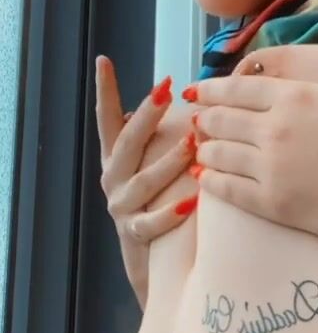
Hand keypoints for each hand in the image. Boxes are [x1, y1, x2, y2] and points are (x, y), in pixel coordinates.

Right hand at [95, 59, 198, 300]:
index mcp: (117, 160)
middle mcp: (114, 180)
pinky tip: (192, 203)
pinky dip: (171, 212)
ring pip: (142, 181)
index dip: (105, 91)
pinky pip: (151, 223)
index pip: (108, 120)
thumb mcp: (160, 170)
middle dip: (146, 116)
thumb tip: (199, 104)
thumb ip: (168, 141)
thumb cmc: (166, 208)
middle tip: (166, 92)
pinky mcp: (134, 236)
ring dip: (167, 161)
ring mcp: (121, 208)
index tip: (104, 61)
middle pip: (127, 143)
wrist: (158, 271)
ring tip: (192, 144)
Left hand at [191, 25, 317, 243]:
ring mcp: (269, 167)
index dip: (212, 89)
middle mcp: (273, 128)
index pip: (236, 88)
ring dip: (206, 149)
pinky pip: (228, 189)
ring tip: (201, 150)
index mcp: (293, 96)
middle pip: (221, 119)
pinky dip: (212, 182)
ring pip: (219, 154)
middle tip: (198, 121)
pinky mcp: (272, 203)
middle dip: (205, 118)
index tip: (199, 91)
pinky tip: (206, 179)